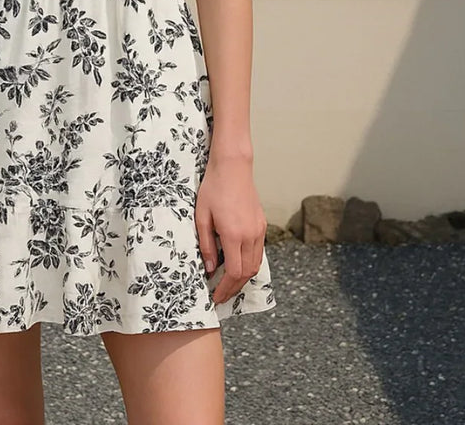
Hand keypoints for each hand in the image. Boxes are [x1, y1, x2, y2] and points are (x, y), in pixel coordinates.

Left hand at [194, 154, 265, 305]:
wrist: (232, 167)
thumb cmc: (213, 188)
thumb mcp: (202, 217)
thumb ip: (206, 245)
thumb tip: (210, 268)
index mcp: (234, 235)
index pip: (234, 273)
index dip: (225, 289)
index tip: (216, 297)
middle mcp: (250, 235)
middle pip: (247, 273)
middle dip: (234, 288)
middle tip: (221, 295)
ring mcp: (259, 230)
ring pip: (255, 264)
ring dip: (243, 277)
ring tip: (228, 283)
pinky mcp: (262, 224)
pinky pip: (258, 251)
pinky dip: (249, 263)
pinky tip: (237, 263)